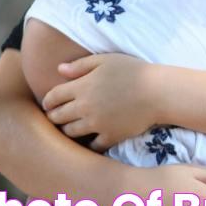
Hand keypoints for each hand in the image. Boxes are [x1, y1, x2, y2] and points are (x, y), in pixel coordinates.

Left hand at [42, 54, 157, 149]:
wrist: (158, 92)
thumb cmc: (134, 71)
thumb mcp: (106, 60)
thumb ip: (80, 65)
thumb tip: (59, 70)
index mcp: (82, 86)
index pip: (53, 97)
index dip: (47, 101)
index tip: (49, 104)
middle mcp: (85, 107)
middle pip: (58, 117)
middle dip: (54, 116)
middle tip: (56, 116)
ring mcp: (97, 124)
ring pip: (71, 132)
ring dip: (68, 130)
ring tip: (71, 127)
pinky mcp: (110, 136)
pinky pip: (92, 145)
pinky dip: (89, 143)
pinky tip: (91, 138)